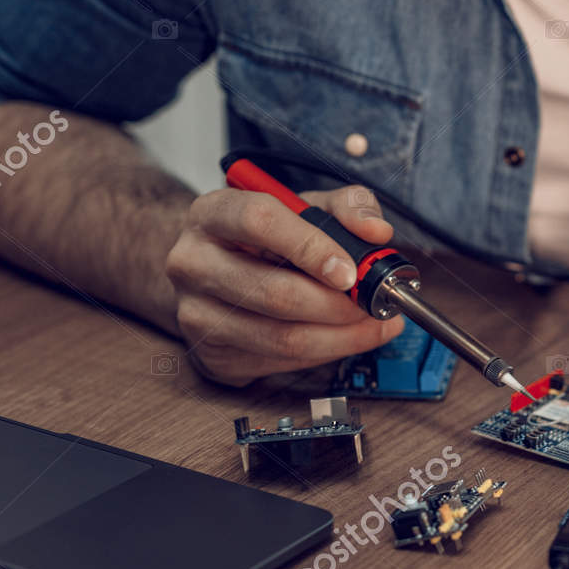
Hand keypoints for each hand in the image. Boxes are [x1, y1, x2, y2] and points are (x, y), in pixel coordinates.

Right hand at [164, 184, 404, 384]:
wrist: (216, 274)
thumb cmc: (265, 239)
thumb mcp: (303, 207)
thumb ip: (346, 207)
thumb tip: (376, 231)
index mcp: (212, 213)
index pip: (259, 222)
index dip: (311, 247)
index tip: (349, 271)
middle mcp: (192, 262)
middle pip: (275, 292)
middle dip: (338, 305)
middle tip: (373, 305)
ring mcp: (196, 312)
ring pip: (282, 337)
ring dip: (341, 336)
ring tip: (370, 324)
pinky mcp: (212, 353)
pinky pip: (281, 361)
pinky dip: (325, 354)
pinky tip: (344, 338)